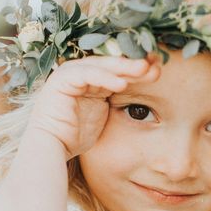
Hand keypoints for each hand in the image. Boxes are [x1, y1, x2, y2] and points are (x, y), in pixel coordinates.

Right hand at [26, 54, 160, 159]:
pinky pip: (87, 74)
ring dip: (124, 67)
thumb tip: (142, 91)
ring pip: (102, 65)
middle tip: (156, 63)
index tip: (158, 69)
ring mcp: (70, 73)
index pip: (118, 69)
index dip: (138, 69)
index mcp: (93, 79)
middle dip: (135, 64)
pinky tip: (122, 84)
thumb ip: (117, 97)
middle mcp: (82, 72)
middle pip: (112, 64)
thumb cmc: (77, 134)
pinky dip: (104, 78)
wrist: (52, 147)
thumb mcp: (105, 112)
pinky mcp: (62, 80)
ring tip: (144, 69)